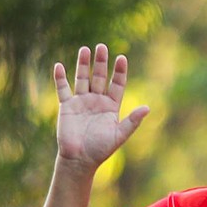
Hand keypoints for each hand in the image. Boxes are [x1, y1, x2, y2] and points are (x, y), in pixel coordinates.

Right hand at [51, 43, 150, 170]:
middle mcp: (96, 101)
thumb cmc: (101, 149)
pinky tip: (59, 65)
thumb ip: (132, 121)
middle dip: (101, 62)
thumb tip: (147, 107)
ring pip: (82, 78)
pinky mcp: (66, 106)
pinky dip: (60, 78)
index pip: (117, 84)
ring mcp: (81, 102)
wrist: (80, 160)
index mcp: (111, 106)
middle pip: (99, 76)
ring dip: (83, 64)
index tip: (121, 58)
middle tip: (102, 46)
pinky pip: (63, 89)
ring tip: (85, 49)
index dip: (119, 71)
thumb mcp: (119, 134)